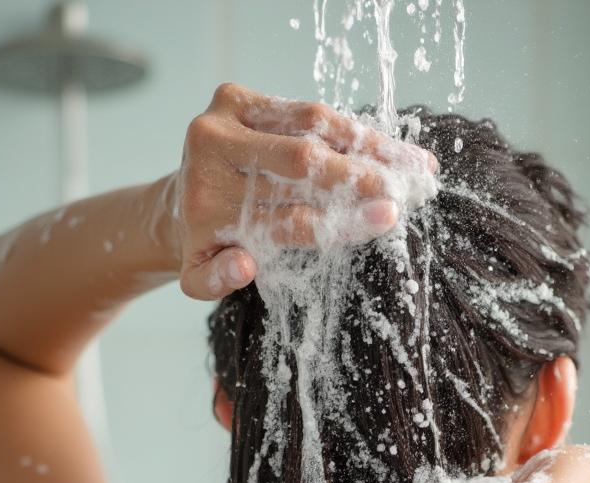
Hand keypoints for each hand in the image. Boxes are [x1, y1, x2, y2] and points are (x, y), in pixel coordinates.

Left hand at [170, 83, 436, 299]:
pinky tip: (387, 147)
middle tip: (408, 189)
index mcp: (205, 205)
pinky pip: (304, 110)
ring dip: (368, 145)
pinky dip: (350, 128)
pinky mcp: (235, 96)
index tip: (387, 219)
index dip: (342, 219)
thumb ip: (217, 278)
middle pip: (302, 162)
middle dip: (363, 176)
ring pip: (310, 125)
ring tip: (413, 163)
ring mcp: (220, 117)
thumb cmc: (205, 247)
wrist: (176, 204)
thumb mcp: (200, 279)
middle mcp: (208, 152)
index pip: (288, 216)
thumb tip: (245, 265)